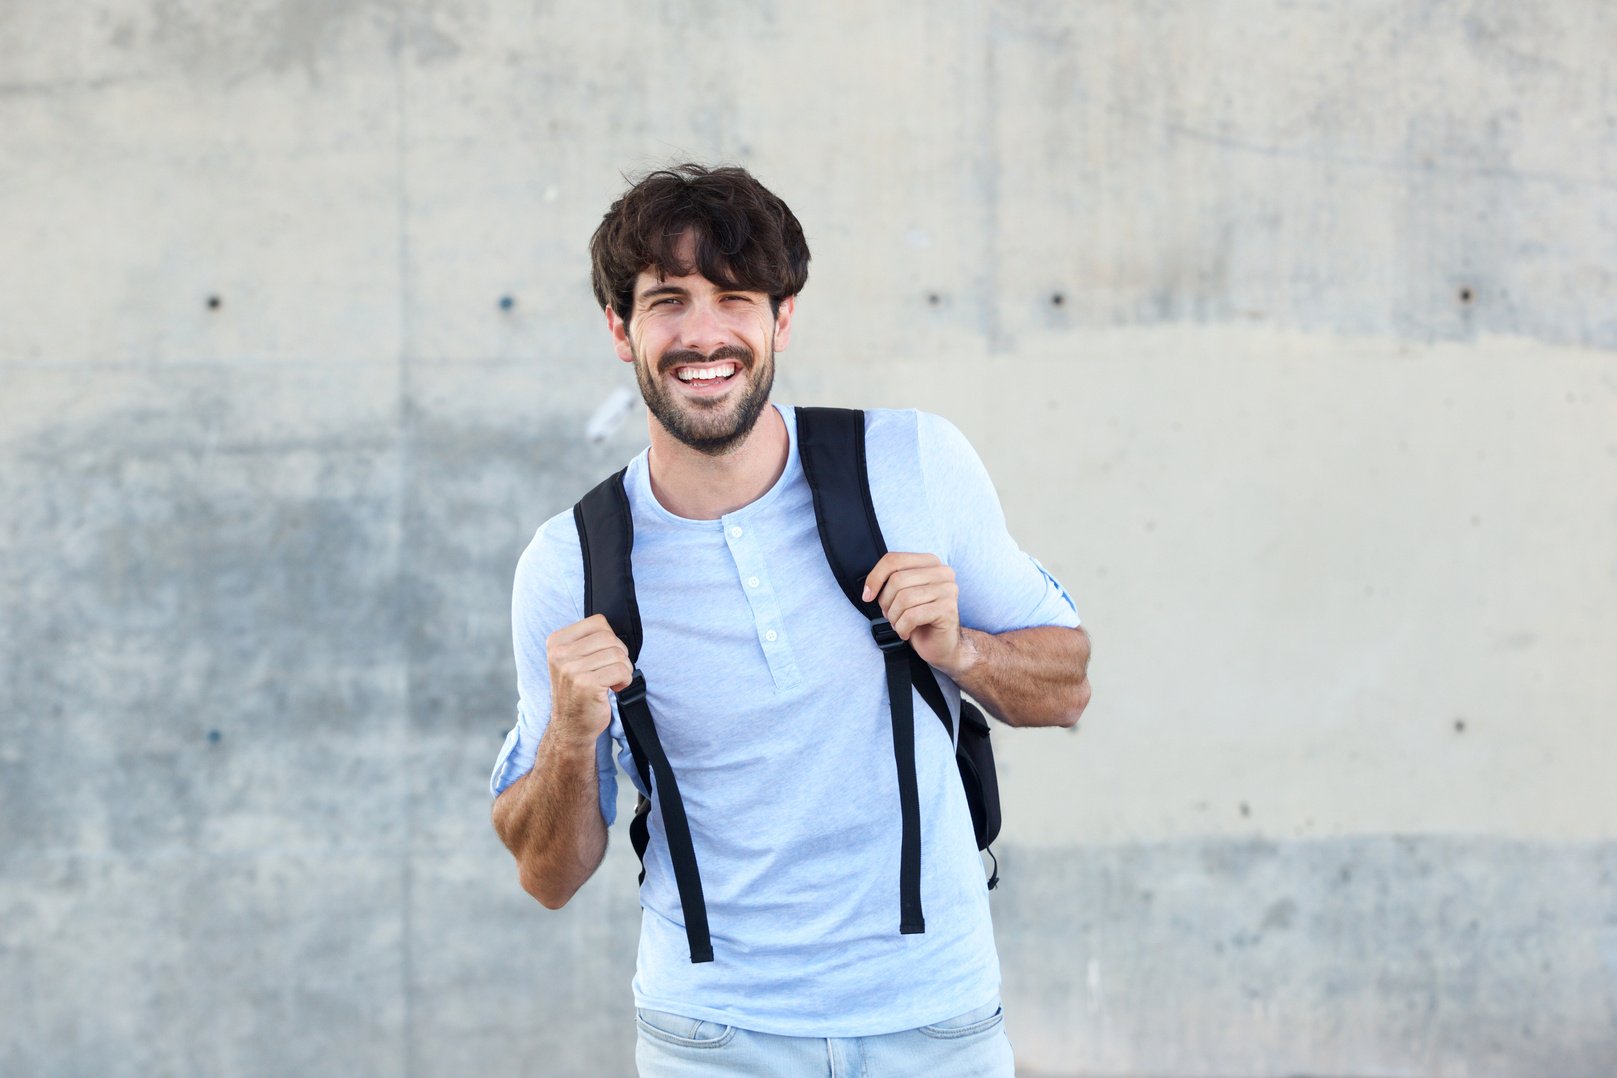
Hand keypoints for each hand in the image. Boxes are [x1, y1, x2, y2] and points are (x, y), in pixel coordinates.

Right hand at [546, 614, 632, 743]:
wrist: (570, 727)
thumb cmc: (578, 691)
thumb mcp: (572, 660)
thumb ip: (587, 641)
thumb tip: (614, 629)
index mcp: (556, 642)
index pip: (598, 622)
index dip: (610, 639)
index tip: (604, 656)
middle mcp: (559, 653)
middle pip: (609, 637)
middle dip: (619, 654)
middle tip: (612, 671)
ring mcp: (571, 669)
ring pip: (617, 654)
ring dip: (623, 669)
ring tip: (613, 681)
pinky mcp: (586, 684)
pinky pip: (621, 670)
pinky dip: (625, 679)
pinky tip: (615, 689)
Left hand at [862, 552, 975, 677]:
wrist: (942, 645)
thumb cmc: (920, 620)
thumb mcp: (902, 595)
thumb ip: (890, 582)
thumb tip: (869, 589)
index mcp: (930, 562)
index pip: (894, 559)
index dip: (875, 578)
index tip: (867, 596)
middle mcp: (942, 572)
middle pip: (897, 580)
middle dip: (886, 602)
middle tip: (890, 616)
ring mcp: (948, 589)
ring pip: (904, 598)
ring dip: (894, 617)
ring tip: (899, 625)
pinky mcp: (948, 609)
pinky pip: (912, 616)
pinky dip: (902, 628)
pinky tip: (906, 632)